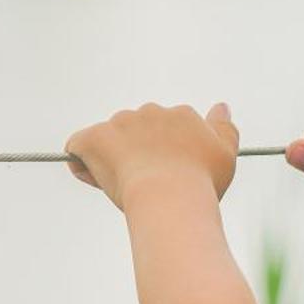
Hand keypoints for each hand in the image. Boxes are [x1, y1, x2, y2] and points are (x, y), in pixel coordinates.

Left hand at [65, 102, 238, 210]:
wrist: (170, 198)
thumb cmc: (200, 185)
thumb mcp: (226, 156)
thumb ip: (224, 128)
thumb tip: (220, 106)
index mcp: (180, 115)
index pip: (166, 130)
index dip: (164, 156)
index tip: (168, 176)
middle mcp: (150, 112)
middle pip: (137, 133)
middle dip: (138, 154)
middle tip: (148, 185)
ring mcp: (120, 123)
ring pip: (109, 140)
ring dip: (111, 159)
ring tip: (125, 188)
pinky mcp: (94, 137)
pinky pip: (78, 145)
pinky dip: (81, 160)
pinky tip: (92, 176)